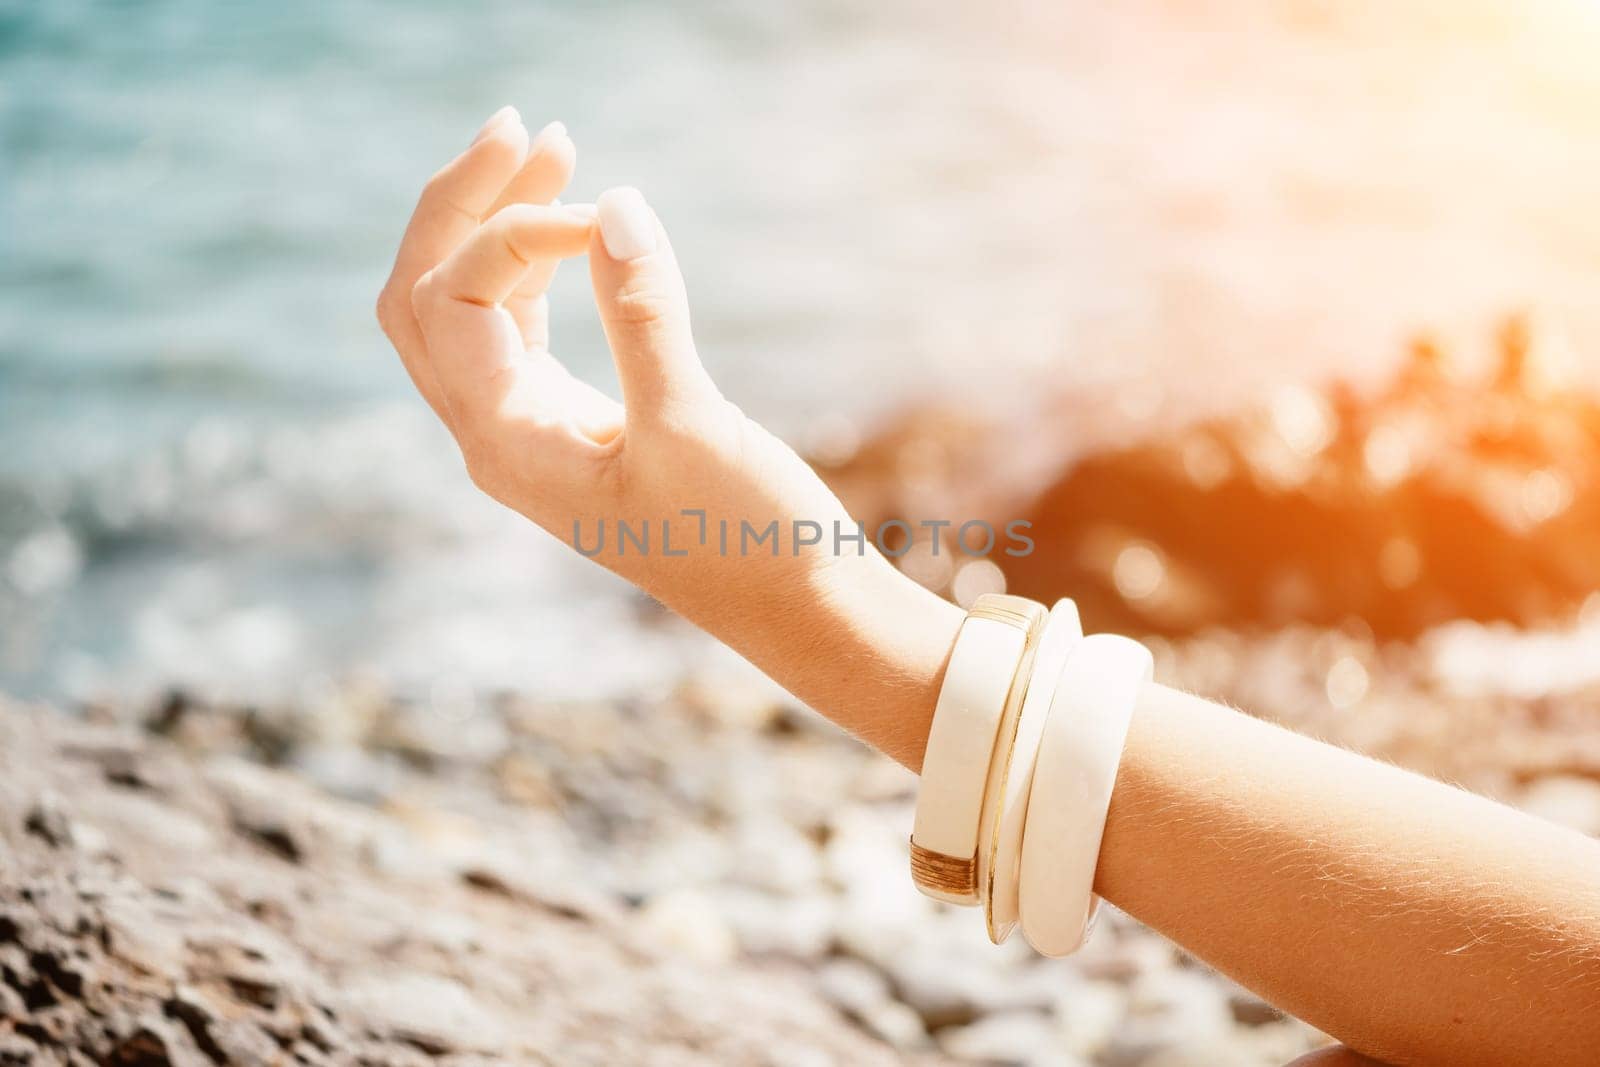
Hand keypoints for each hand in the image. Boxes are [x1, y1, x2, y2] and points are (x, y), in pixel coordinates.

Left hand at [375, 107, 961, 762]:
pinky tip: (572, 228)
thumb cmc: (745, 537)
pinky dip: (530, 269)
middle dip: (461, 205)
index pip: (457, 299)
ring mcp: (526, 431)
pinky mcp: (568, 425)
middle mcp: (495, 437)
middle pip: (422, 296)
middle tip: (520, 126)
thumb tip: (616, 206)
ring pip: (465, 309)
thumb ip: (645, 315)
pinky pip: (515, 330)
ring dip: (494, 226)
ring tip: (549, 145)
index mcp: (505, 444)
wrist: (794, 610)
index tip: (605, 216)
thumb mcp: (692, 425)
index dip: (516, 234)